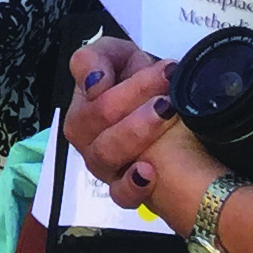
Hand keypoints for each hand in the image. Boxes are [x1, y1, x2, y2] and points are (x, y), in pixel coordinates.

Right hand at [64, 38, 221, 221]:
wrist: (167, 119)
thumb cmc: (139, 85)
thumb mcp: (120, 58)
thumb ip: (95, 59)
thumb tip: (94, 84)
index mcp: (82, 100)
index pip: (90, 86)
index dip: (121, 79)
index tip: (163, 73)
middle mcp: (85, 134)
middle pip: (97, 117)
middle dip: (136, 97)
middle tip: (170, 89)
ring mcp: (101, 164)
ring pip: (106, 152)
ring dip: (137, 130)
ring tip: (169, 113)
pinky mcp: (121, 189)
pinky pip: (119, 194)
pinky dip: (132, 185)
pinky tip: (149, 173)